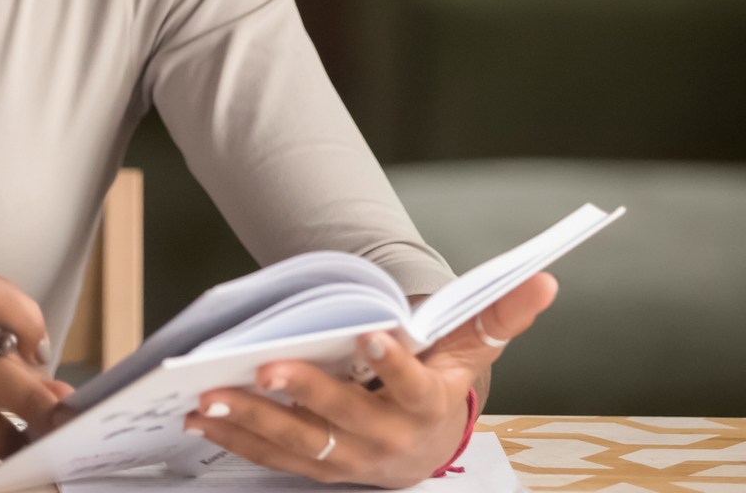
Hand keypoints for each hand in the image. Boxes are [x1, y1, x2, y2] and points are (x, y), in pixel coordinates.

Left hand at [182, 273, 558, 488]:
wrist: (427, 445)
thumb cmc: (444, 382)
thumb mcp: (472, 349)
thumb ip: (499, 314)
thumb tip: (544, 278)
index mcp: (429, 406)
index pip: (414, 385)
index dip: (395, 362)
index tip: (372, 334)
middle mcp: (389, 440)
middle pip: (344, 418)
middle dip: (303, 394)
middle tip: (264, 368)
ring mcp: (350, 459)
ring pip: (300, 443)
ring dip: (252, 422)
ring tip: (211, 397)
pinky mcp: (318, 467)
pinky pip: (273, 458)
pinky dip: (236, 439)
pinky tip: (201, 419)